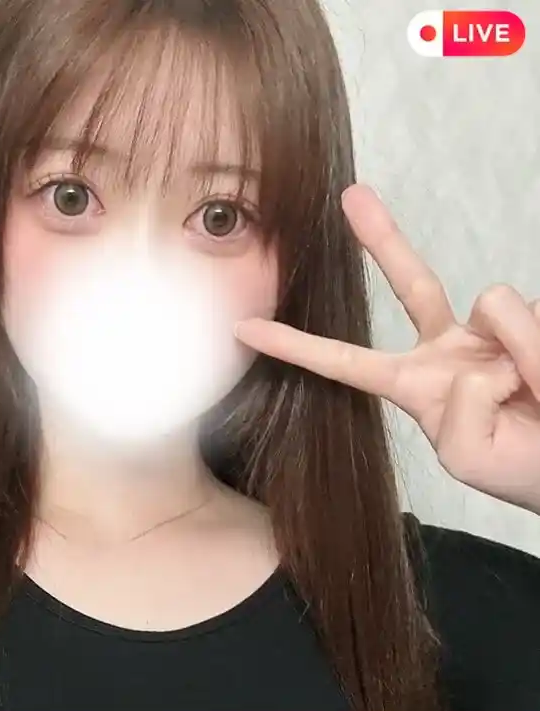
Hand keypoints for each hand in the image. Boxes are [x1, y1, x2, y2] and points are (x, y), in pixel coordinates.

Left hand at [235, 184, 539, 514]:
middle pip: (412, 283)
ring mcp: (490, 331)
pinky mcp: (532, 320)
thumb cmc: (522, 468)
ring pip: (497, 305)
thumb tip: (475, 361)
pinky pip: (532, 320)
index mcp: (415, 385)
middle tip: (352, 195)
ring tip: (538, 396)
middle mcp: (448, 348)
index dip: (296, 345)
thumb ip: (458, 412)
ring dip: (526, 356)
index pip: (345, 362)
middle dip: (381, 238)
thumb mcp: (470, 454)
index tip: (245, 328)